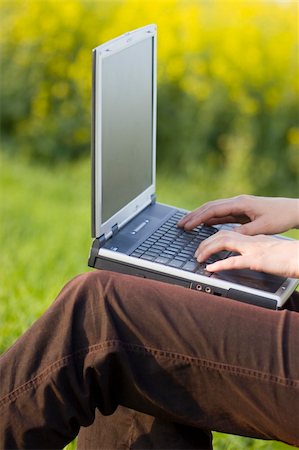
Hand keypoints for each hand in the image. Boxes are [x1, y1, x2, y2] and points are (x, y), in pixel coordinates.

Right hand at [178, 195, 298, 234]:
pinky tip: (204, 224)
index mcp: (240, 203)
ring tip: (186, 224)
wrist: (292, 210)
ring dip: (200, 216)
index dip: (198, 218)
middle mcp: (237, 202)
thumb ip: (245, 232)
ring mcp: (238, 206)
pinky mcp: (241, 211)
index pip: (213, 210)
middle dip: (193, 216)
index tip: (186, 225)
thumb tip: (228, 237)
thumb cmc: (280, 216)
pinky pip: (222, 215)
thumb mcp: (262, 227)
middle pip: (209, 207)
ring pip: (214, 210)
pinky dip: (210, 219)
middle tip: (179, 224)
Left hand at [195, 230, 298, 277]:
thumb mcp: (269, 253)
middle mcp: (251, 241)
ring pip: (224, 242)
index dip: (213, 238)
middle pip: (222, 235)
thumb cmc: (290, 258)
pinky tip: (210, 269)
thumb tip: (243, 258)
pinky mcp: (258, 260)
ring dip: (208, 249)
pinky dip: (220, 264)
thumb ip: (255, 253)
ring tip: (198, 258)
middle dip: (206, 242)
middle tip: (196, 253)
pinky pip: (234, 261)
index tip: (203, 245)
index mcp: (253, 239)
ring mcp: (254, 249)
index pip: (228, 233)